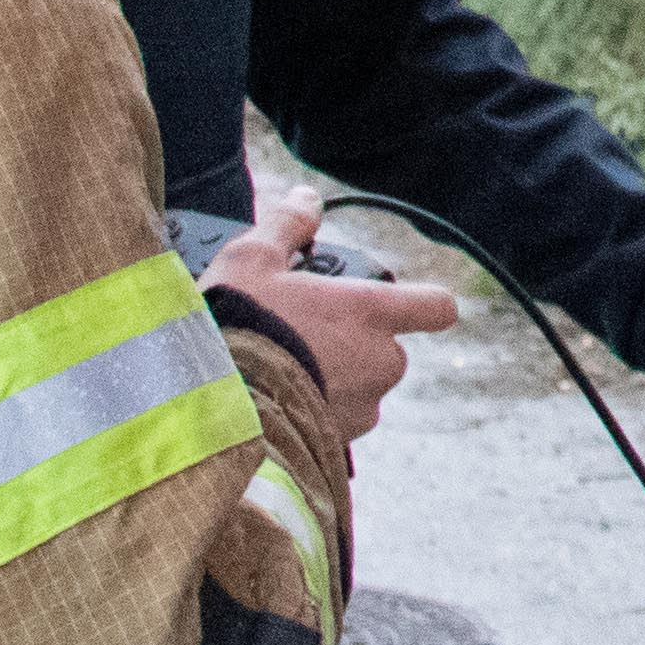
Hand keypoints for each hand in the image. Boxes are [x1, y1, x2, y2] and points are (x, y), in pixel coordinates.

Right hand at [204, 189, 460, 445]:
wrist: (208, 410)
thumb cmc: (237, 326)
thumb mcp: (251, 260)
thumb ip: (288, 225)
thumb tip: (306, 199)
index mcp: (372, 314)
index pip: (437, 307)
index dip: (423, 304)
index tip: (400, 303)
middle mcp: (381, 363)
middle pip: (388, 348)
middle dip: (355, 344)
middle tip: (305, 337)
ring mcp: (363, 409)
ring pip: (363, 389)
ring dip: (335, 382)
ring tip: (282, 373)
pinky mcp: (339, 446)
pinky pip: (338, 425)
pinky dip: (315, 415)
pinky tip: (274, 404)